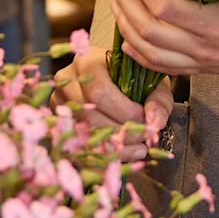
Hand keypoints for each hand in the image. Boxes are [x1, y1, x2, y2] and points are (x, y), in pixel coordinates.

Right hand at [54, 43, 174, 160]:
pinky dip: (104, 155)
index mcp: (88, 62)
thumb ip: (158, 100)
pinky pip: (80, 146)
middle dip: (121, 132)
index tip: (143, 119)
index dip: (124, 112)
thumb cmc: (132, 77)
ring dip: (115, 147)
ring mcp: (60, 102)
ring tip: (138, 148)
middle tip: (143, 137)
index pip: (100, 92)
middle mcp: (68, 81)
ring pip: (84, 133)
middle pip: (90, 116)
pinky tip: (124, 155)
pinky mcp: (61, 122)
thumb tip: (154, 123)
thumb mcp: (151, 81)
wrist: (112, 75)